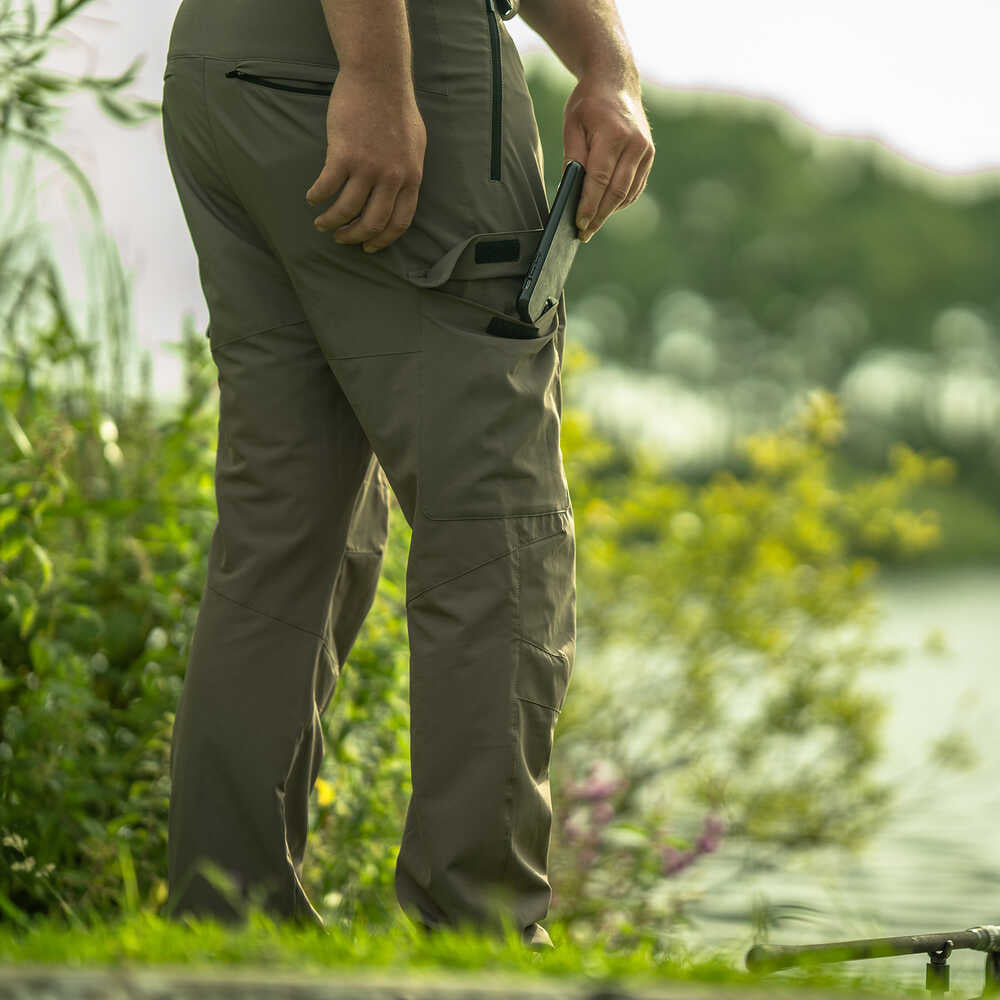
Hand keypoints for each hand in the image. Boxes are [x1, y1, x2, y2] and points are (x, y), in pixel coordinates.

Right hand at [305, 70, 426, 252]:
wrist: (378, 77)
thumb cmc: (396, 107)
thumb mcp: (415, 146)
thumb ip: (407, 172)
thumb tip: (399, 193)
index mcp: (411, 178)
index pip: (399, 223)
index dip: (382, 240)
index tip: (368, 246)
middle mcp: (391, 178)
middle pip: (372, 223)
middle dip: (354, 237)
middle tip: (341, 239)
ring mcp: (368, 167)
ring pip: (347, 210)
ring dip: (331, 222)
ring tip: (322, 223)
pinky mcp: (344, 154)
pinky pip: (327, 187)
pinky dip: (317, 197)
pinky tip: (312, 198)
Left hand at [561, 75, 654, 242]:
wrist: (616, 82)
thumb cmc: (589, 104)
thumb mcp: (573, 125)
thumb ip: (573, 158)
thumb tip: (572, 191)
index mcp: (614, 134)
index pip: (600, 179)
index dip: (589, 205)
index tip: (579, 224)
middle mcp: (635, 144)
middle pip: (616, 192)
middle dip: (599, 216)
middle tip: (584, 233)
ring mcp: (646, 151)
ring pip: (628, 193)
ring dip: (609, 212)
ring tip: (592, 224)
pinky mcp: (649, 156)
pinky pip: (635, 187)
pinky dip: (620, 201)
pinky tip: (606, 208)